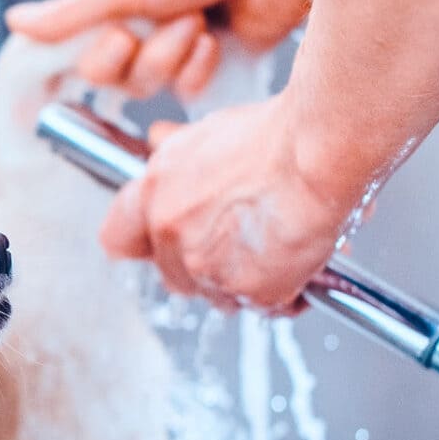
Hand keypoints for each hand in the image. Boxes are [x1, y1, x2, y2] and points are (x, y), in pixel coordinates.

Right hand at [6, 0, 310, 98]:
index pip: (87, 59)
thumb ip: (70, 15)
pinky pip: (187, 92)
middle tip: (177, 20)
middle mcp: (142, 20)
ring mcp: (175, 41)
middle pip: (119, 79)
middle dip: (148, 57)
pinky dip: (200, 69)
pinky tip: (216, 40)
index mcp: (117, 1)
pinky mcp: (210, 58)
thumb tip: (15, 25)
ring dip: (175, 58)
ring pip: (152, 86)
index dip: (104, 58)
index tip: (123, 34)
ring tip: (200, 23)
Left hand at [100, 96, 354, 311]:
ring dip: (245, 282)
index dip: (142, 244)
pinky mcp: (250, 291)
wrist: (320, 150)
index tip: (155, 245)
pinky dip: (287, 291)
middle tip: (242, 244)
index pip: (118, 238)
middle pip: (174, 275)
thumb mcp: (210, 133)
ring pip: (219, 295)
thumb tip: (158, 139)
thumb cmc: (278, 133)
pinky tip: (304, 261)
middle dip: (205, 266)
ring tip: (280, 247)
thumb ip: (181, 159)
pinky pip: (264, 306)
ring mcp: (207, 267)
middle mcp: (172, 233)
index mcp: (155, 191)